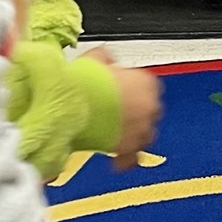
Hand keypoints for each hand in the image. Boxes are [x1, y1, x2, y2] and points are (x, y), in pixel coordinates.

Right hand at [82, 48, 161, 170]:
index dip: (134, 91)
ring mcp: (141, 128)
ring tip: (117, 136)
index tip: (124, 93)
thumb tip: (106, 61)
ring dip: (134, 135)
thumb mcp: (96, 59)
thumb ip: (107, 60)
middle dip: (136, 113)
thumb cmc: (84, 82)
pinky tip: (117, 162)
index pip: (149, 87)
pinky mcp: (129, 148)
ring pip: (145, 135)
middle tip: (118, 114)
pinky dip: (126, 160)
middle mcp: (149, 106)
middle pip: (149, 112)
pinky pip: (132, 157)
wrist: (72, 104)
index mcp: (146, 82)